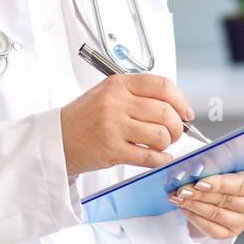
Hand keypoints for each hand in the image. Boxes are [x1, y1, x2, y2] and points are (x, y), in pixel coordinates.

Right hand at [60, 73, 194, 176]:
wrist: (57, 140)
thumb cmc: (85, 118)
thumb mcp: (108, 94)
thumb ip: (138, 95)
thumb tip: (177, 108)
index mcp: (117, 84)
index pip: (162, 85)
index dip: (180, 100)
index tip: (185, 112)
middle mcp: (116, 102)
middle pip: (166, 112)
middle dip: (178, 126)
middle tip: (175, 133)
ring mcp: (113, 126)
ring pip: (161, 135)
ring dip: (167, 144)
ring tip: (160, 144)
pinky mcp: (112, 150)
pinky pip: (150, 156)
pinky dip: (160, 159)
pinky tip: (158, 157)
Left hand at [168, 167, 243, 239]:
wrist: (234, 184)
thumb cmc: (231, 168)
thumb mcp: (230, 159)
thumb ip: (218, 161)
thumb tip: (195, 166)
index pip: (240, 185)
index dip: (219, 184)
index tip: (199, 183)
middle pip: (225, 200)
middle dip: (200, 195)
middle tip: (181, 189)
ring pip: (216, 214)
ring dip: (193, 206)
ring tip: (177, 197)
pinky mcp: (231, 232)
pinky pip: (211, 229)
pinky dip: (195, 218)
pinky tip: (184, 208)